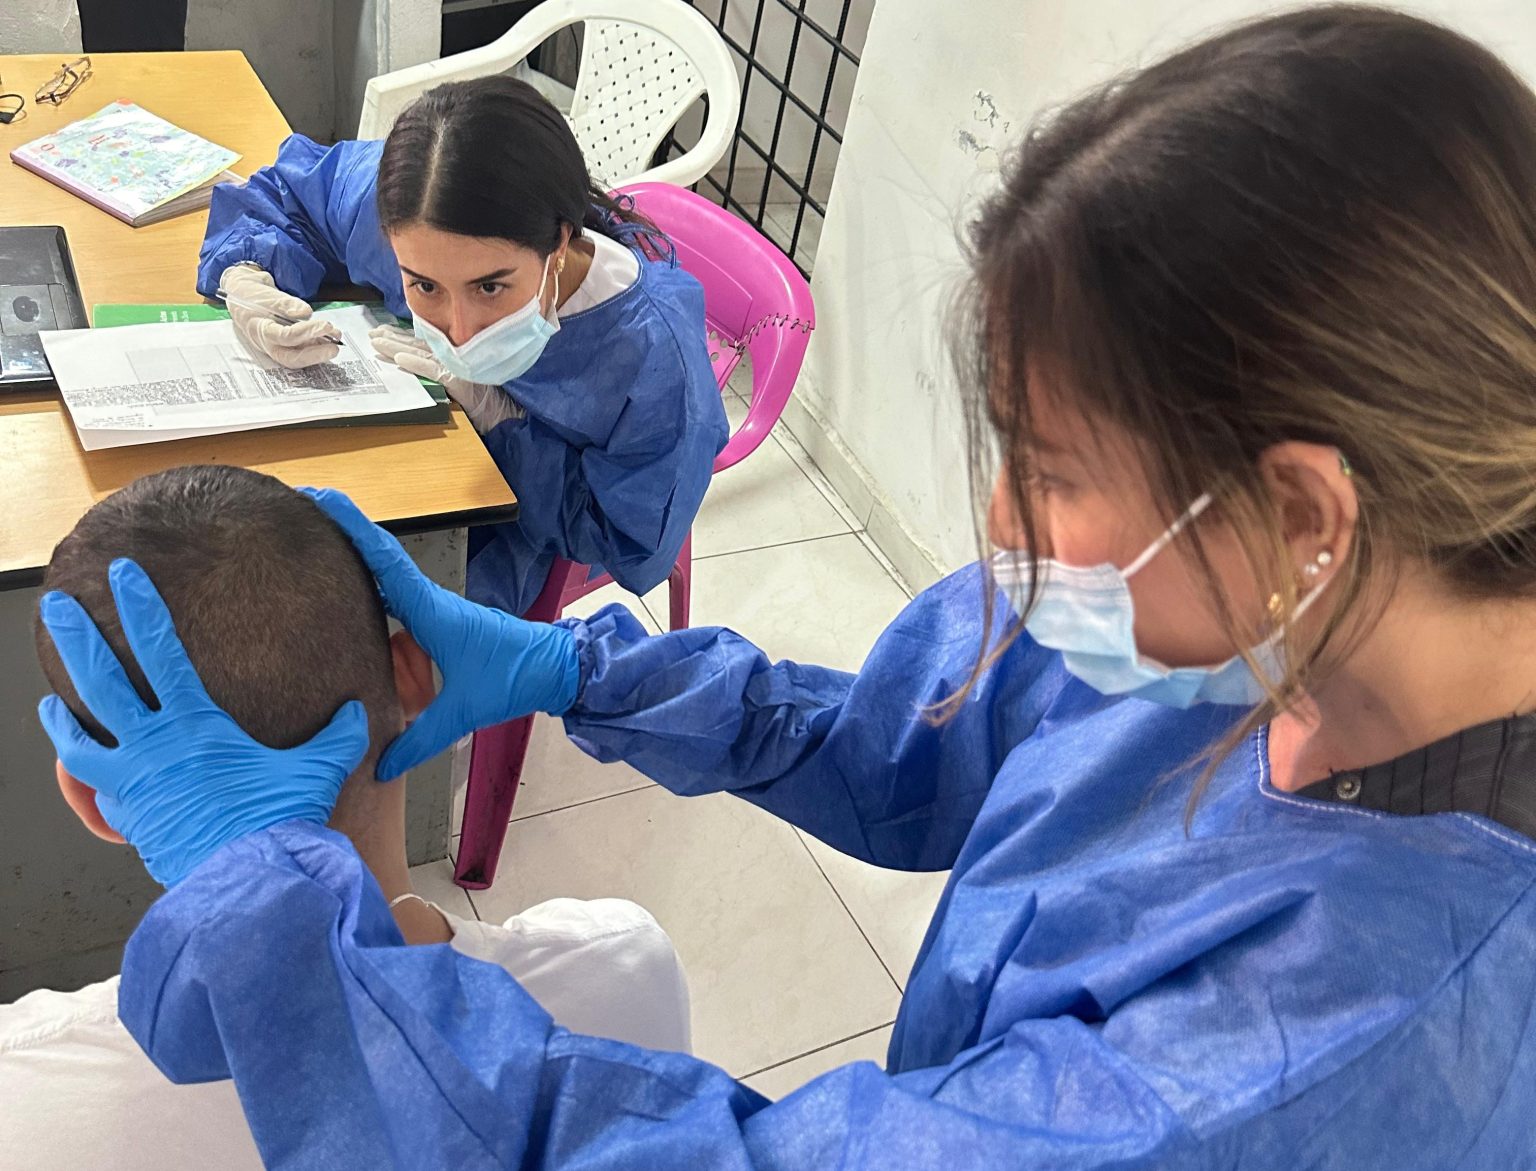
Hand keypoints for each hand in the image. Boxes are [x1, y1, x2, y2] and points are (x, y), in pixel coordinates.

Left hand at [36, 559, 368, 885]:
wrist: (248, 879)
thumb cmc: (277, 822)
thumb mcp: (316, 771)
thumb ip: (336, 736)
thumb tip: (358, 711)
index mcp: (196, 724)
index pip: (160, 649)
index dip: (140, 606)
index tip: (123, 574)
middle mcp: (154, 746)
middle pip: (101, 679)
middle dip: (77, 636)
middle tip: (56, 606)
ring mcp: (133, 782)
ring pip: (79, 736)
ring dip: (62, 712)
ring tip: (50, 696)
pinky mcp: (128, 816)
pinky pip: (95, 787)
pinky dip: (85, 772)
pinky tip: (83, 765)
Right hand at [220, 264, 341, 368]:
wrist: (243, 296)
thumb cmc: (254, 296)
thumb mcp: (268, 295)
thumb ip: (287, 304)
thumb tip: (305, 313)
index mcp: (260, 330)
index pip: (284, 337)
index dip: (307, 333)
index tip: (325, 325)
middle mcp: (267, 344)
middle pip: (291, 358)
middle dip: (315, 355)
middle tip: (335, 346)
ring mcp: (275, 347)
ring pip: (297, 357)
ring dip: (319, 351)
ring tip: (336, 338)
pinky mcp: (284, 346)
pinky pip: (300, 352)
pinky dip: (316, 347)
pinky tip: (329, 339)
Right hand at [302, 487, 578, 778]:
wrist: (555, 667)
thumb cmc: (515, 677)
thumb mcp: (464, 711)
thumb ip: (419, 740)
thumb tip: (380, 767)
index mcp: (430, 610)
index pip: (382, 559)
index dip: (349, 526)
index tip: (319, 498)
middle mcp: (429, 601)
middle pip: (377, 558)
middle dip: (340, 534)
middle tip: (298, 514)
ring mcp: (434, 609)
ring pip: (386, 579)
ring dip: (354, 563)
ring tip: (311, 554)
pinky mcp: (440, 621)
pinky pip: (398, 601)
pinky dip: (373, 594)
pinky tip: (350, 602)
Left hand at [368, 324, 523, 434]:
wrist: (511, 417)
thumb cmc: (493, 403)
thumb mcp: (467, 383)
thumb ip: (449, 371)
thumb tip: (420, 361)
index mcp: (458, 355)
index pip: (425, 342)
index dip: (402, 336)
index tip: (382, 331)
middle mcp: (458, 356)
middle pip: (419, 344)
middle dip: (393, 337)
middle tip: (371, 333)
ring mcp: (459, 366)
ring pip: (421, 352)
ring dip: (397, 346)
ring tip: (376, 342)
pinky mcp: (461, 380)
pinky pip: (434, 370)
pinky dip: (416, 363)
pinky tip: (399, 359)